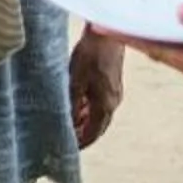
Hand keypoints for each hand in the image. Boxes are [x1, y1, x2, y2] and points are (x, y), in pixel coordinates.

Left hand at [69, 31, 125, 147]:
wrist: (106, 33)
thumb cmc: (90, 54)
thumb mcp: (75, 80)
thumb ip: (72, 104)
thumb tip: (67, 124)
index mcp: (105, 105)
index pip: (93, 133)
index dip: (81, 143)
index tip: (69, 149)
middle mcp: (113, 102)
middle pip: (98, 127)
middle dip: (83, 134)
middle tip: (68, 139)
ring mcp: (115, 93)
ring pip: (99, 115)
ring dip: (86, 121)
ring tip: (69, 124)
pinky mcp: (113, 83)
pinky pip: (101, 104)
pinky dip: (89, 109)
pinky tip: (78, 105)